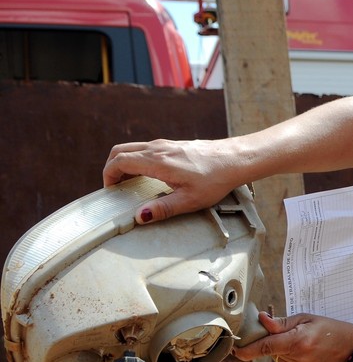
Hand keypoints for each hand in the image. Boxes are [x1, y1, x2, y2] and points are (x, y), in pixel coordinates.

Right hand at [102, 138, 243, 223]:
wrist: (235, 160)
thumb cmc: (215, 179)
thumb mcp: (189, 200)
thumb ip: (163, 209)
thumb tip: (140, 217)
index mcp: (157, 161)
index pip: (119, 161)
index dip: (108, 175)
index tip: (110, 191)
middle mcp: (157, 148)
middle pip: (120, 151)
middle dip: (111, 168)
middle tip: (115, 187)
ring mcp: (165, 144)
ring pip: (133, 148)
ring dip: (124, 163)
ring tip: (128, 184)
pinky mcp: (174, 145)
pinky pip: (146, 149)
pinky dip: (137, 160)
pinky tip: (147, 176)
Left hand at [233, 312, 352, 361]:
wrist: (352, 351)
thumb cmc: (331, 331)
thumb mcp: (307, 319)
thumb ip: (282, 323)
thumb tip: (262, 321)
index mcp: (298, 341)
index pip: (266, 347)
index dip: (248, 349)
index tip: (236, 350)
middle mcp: (298, 360)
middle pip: (271, 352)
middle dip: (276, 344)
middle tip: (296, 337)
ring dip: (284, 355)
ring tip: (305, 348)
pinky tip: (306, 358)